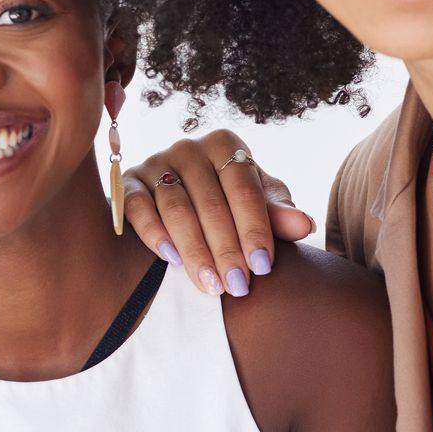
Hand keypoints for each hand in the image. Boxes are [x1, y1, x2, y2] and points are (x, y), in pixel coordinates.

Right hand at [120, 130, 312, 296]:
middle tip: (237, 287)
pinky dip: (154, 233)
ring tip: (210, 285)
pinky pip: (137, 207)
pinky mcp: (128, 183)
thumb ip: (277, 213)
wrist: (180, 194)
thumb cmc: (227, 200)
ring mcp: (155, 162)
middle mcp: (188, 147)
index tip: (263, 267)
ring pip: (176, 208)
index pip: (243, 187)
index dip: (254, 228)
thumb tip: (304, 225)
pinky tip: (172, 260)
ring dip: (194, 250)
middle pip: (210, 202)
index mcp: (224, 145)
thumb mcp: (256, 203)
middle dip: (226, 249)